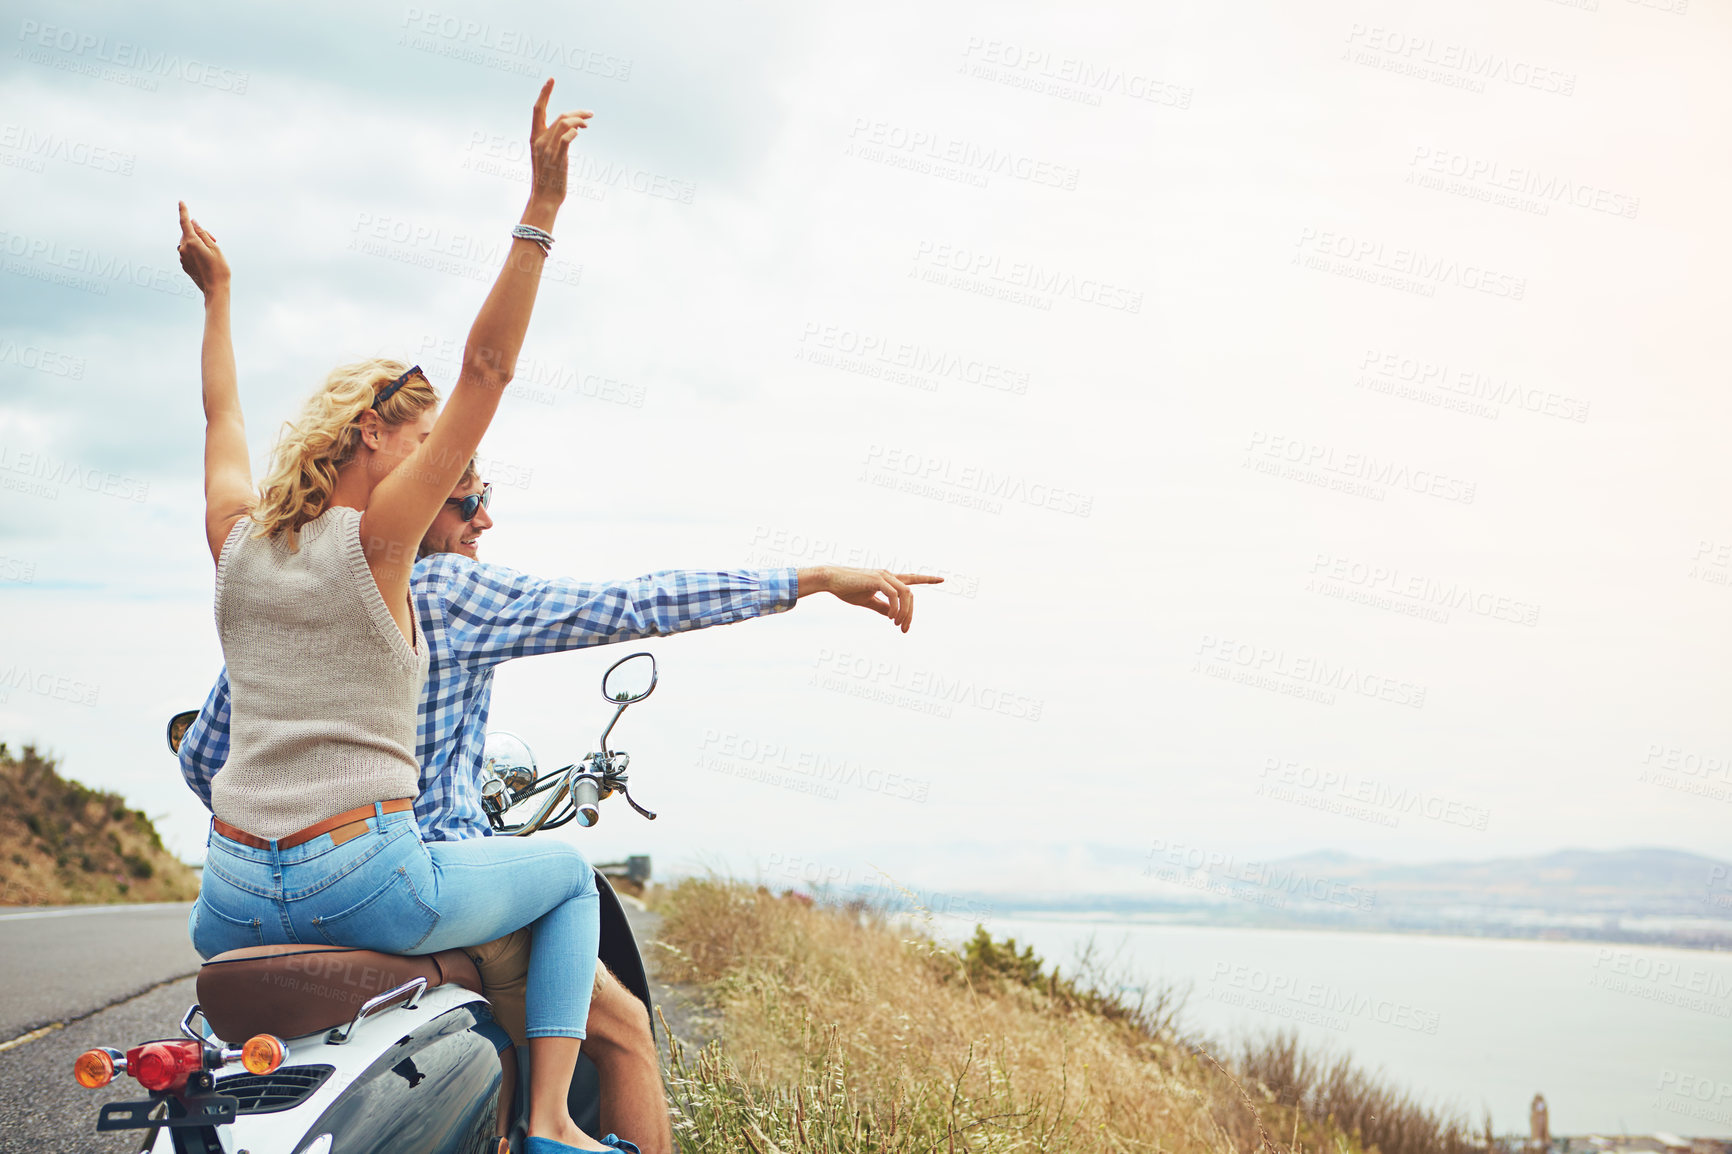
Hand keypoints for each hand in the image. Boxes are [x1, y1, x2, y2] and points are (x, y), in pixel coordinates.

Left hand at [176, 201, 229, 296]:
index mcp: (191, 242)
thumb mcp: (215, 248)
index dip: (184, 212)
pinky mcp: (184, 265)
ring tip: (211, 253)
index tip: (181, 202)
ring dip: (197, 243)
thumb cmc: (219, 269)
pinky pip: (188, 253)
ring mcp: (182, 258)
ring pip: (188, 243)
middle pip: (188, 233)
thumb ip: (202, 234)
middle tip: (215, 240)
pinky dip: (195, 252)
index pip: (185, 223)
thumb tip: (193, 223)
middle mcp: (183, 249)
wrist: (215, 289)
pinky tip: (206, 261)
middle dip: (199, 233)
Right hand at [527, 78, 592, 208]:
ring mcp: (548, 149)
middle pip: (559, 116)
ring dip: (580, 121)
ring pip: (564, 124)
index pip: (537, 109)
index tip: (551, 80)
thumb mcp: (547, 155)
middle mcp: (539, 140)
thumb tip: (570, 130)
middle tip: (590, 114)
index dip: (544, 93)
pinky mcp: (558, 158)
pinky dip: (575, 131)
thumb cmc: (548, 177)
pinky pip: (567, 137)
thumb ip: (554, 140)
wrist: (545, 197)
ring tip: (588, 124)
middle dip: (576, 112)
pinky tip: (581, 132)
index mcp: (534, 137)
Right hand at [801, 566, 943, 632]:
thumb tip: (893, 615)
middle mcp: (888, 575)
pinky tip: (891, 617)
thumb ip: (882, 607)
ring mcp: (883, 576)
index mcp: (887, 579)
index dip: (927, 579)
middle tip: (904, 630)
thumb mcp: (867, 601)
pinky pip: (894, 594)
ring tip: (898, 625)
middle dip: (911, 613)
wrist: (830, 579)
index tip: (942, 579)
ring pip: (906, 593)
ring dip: (905, 612)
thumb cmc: (846, 589)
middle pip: (910, 594)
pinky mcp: (877, 579)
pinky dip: (896, 607)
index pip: (911, 579)